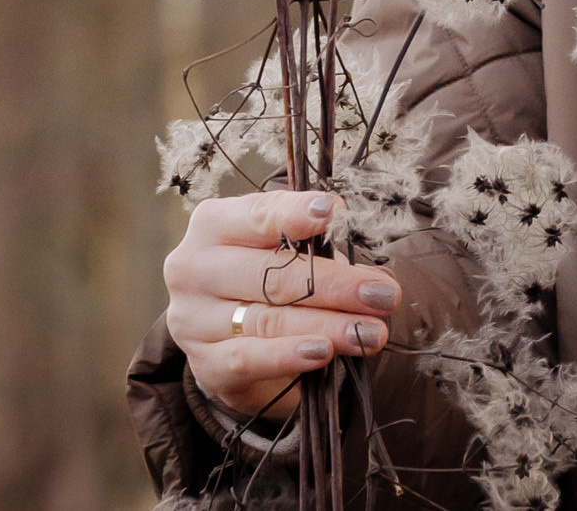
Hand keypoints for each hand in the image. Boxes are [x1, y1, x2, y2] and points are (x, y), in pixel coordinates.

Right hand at [165, 191, 396, 421]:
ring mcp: (193, 319)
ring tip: (369, 330)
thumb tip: (351, 236)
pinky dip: (288, 356)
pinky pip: (249, 360)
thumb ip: (311, 243)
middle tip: (383, 293)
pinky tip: (323, 353)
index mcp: (213, 225)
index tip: (335, 213)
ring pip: (266, 319)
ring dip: (327, 325)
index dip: (295, 213)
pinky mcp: (204, 364)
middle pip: (269, 273)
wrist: (232, 342)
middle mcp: (193, 268)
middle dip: (335, 284)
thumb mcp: (282, 250)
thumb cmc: (264, 280)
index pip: (257, 215)